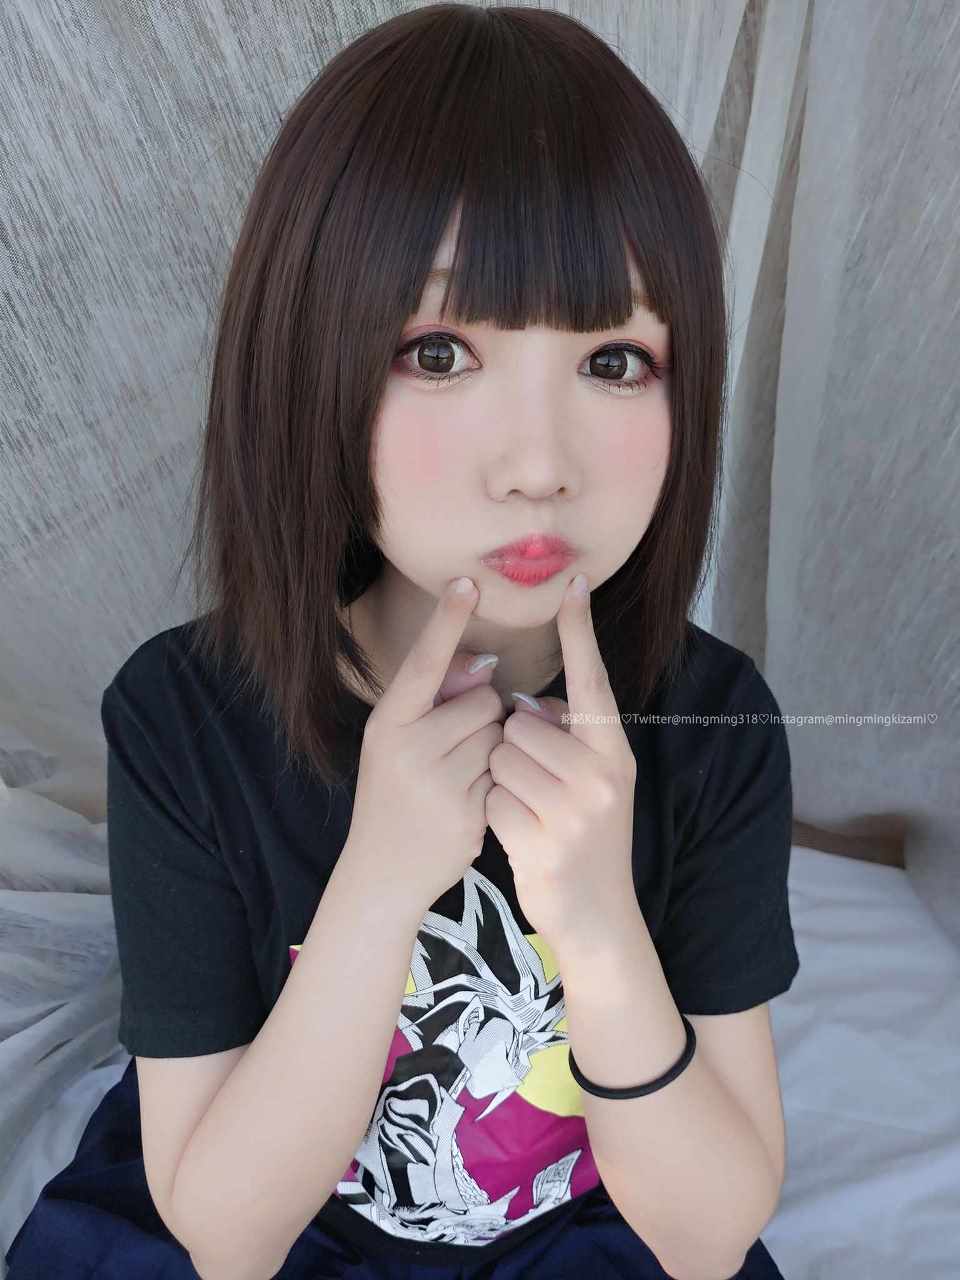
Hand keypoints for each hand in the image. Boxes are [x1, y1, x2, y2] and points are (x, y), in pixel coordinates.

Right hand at [345, 578, 504, 914]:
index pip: (425, 661)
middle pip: (484, 700)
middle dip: (485, 716)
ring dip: (496, 748)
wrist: (383, 872)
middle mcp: (408, 747)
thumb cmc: (395, 793)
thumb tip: (484, 664)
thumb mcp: (396, 741)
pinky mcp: (466, 812)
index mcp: (388, 721)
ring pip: (501, 735)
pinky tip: (471, 802)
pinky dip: (498, 782)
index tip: (469, 580)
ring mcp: (437, 782)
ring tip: (462, 776)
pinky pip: (506, 773)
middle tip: (458, 748)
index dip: (447, 619)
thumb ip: (435, 701)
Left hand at [484, 574, 638, 961]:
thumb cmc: (587, 835)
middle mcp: (601, 776)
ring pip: (500, 758)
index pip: (592, 681)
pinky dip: (492, 815)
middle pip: (520, 724)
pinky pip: (492, 800)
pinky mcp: (544, 843)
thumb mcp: (597, 782)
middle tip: (534, 785)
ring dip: (498, 780)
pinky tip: (517, 835)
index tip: (571, 583)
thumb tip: (527, 703)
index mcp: (614, 752)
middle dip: (511, 747)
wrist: (598, 916)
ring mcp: (575, 812)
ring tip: (527, 809)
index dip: (580, 632)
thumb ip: (570, 737)